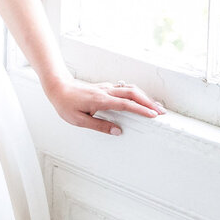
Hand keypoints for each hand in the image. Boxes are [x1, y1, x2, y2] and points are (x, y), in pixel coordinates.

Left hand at [44, 76, 165, 135]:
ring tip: (154, 106)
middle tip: (161, 112)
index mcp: (101, 100)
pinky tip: (139, 99)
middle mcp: (106, 91)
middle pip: (133, 93)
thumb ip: (99, 126)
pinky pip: (124, 88)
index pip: (126, 104)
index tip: (153, 115)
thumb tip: (118, 131)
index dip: (141, 110)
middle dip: (148, 102)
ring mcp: (106, 88)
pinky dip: (136, 93)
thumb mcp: (79, 120)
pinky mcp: (105, 87)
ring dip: (144, 97)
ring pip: (130, 89)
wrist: (58, 87)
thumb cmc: (66, 104)